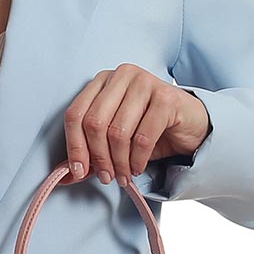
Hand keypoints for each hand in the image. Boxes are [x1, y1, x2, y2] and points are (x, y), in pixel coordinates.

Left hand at [61, 64, 210, 184]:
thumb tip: (63, 177)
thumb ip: (90, 154)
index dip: (74, 147)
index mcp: (102, 81)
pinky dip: (137, 159)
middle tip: (107, 177)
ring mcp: (144, 82)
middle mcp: (121, 76)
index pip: (75, 114)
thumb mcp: (114, 141)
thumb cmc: (149, 129)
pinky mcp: (165, 97)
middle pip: (94, 123)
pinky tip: (138, 166)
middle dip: (98, 158)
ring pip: (117, 132)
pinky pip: (142, 137)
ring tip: (123, 175)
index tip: (79, 171)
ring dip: (119, 162)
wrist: (190, 124)